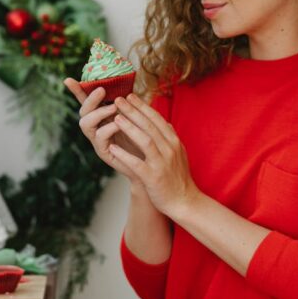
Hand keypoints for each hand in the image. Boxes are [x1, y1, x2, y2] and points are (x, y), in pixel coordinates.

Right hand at [63, 78, 144, 184]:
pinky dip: (108, 128)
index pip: (87, 100)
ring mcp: (97, 140)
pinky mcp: (103, 152)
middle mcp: (96, 126)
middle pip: (83, 110)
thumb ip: (129, 104)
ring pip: (85, 124)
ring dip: (98, 113)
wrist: (151, 162)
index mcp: (102, 115)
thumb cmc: (143, 137)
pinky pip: (99, 138)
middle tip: (102, 90)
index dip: (77, 90)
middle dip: (90, 99)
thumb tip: (128, 87)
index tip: (68, 79)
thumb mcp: (136, 116)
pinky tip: (118, 124)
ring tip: (114, 108)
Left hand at [110, 93, 199, 216]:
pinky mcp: (154, 178)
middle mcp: (169, 149)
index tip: (130, 96)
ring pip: (146, 141)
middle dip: (133, 111)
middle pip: (150, 126)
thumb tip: (166, 122)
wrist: (185, 202)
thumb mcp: (178, 154)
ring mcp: (162, 163)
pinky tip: (112, 148)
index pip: (157, 119)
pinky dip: (125, 155)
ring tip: (115, 118)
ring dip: (130, 128)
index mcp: (174, 142)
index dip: (143, 107)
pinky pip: (138, 164)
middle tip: (118, 100)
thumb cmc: (178, 178)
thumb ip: (171, 138)